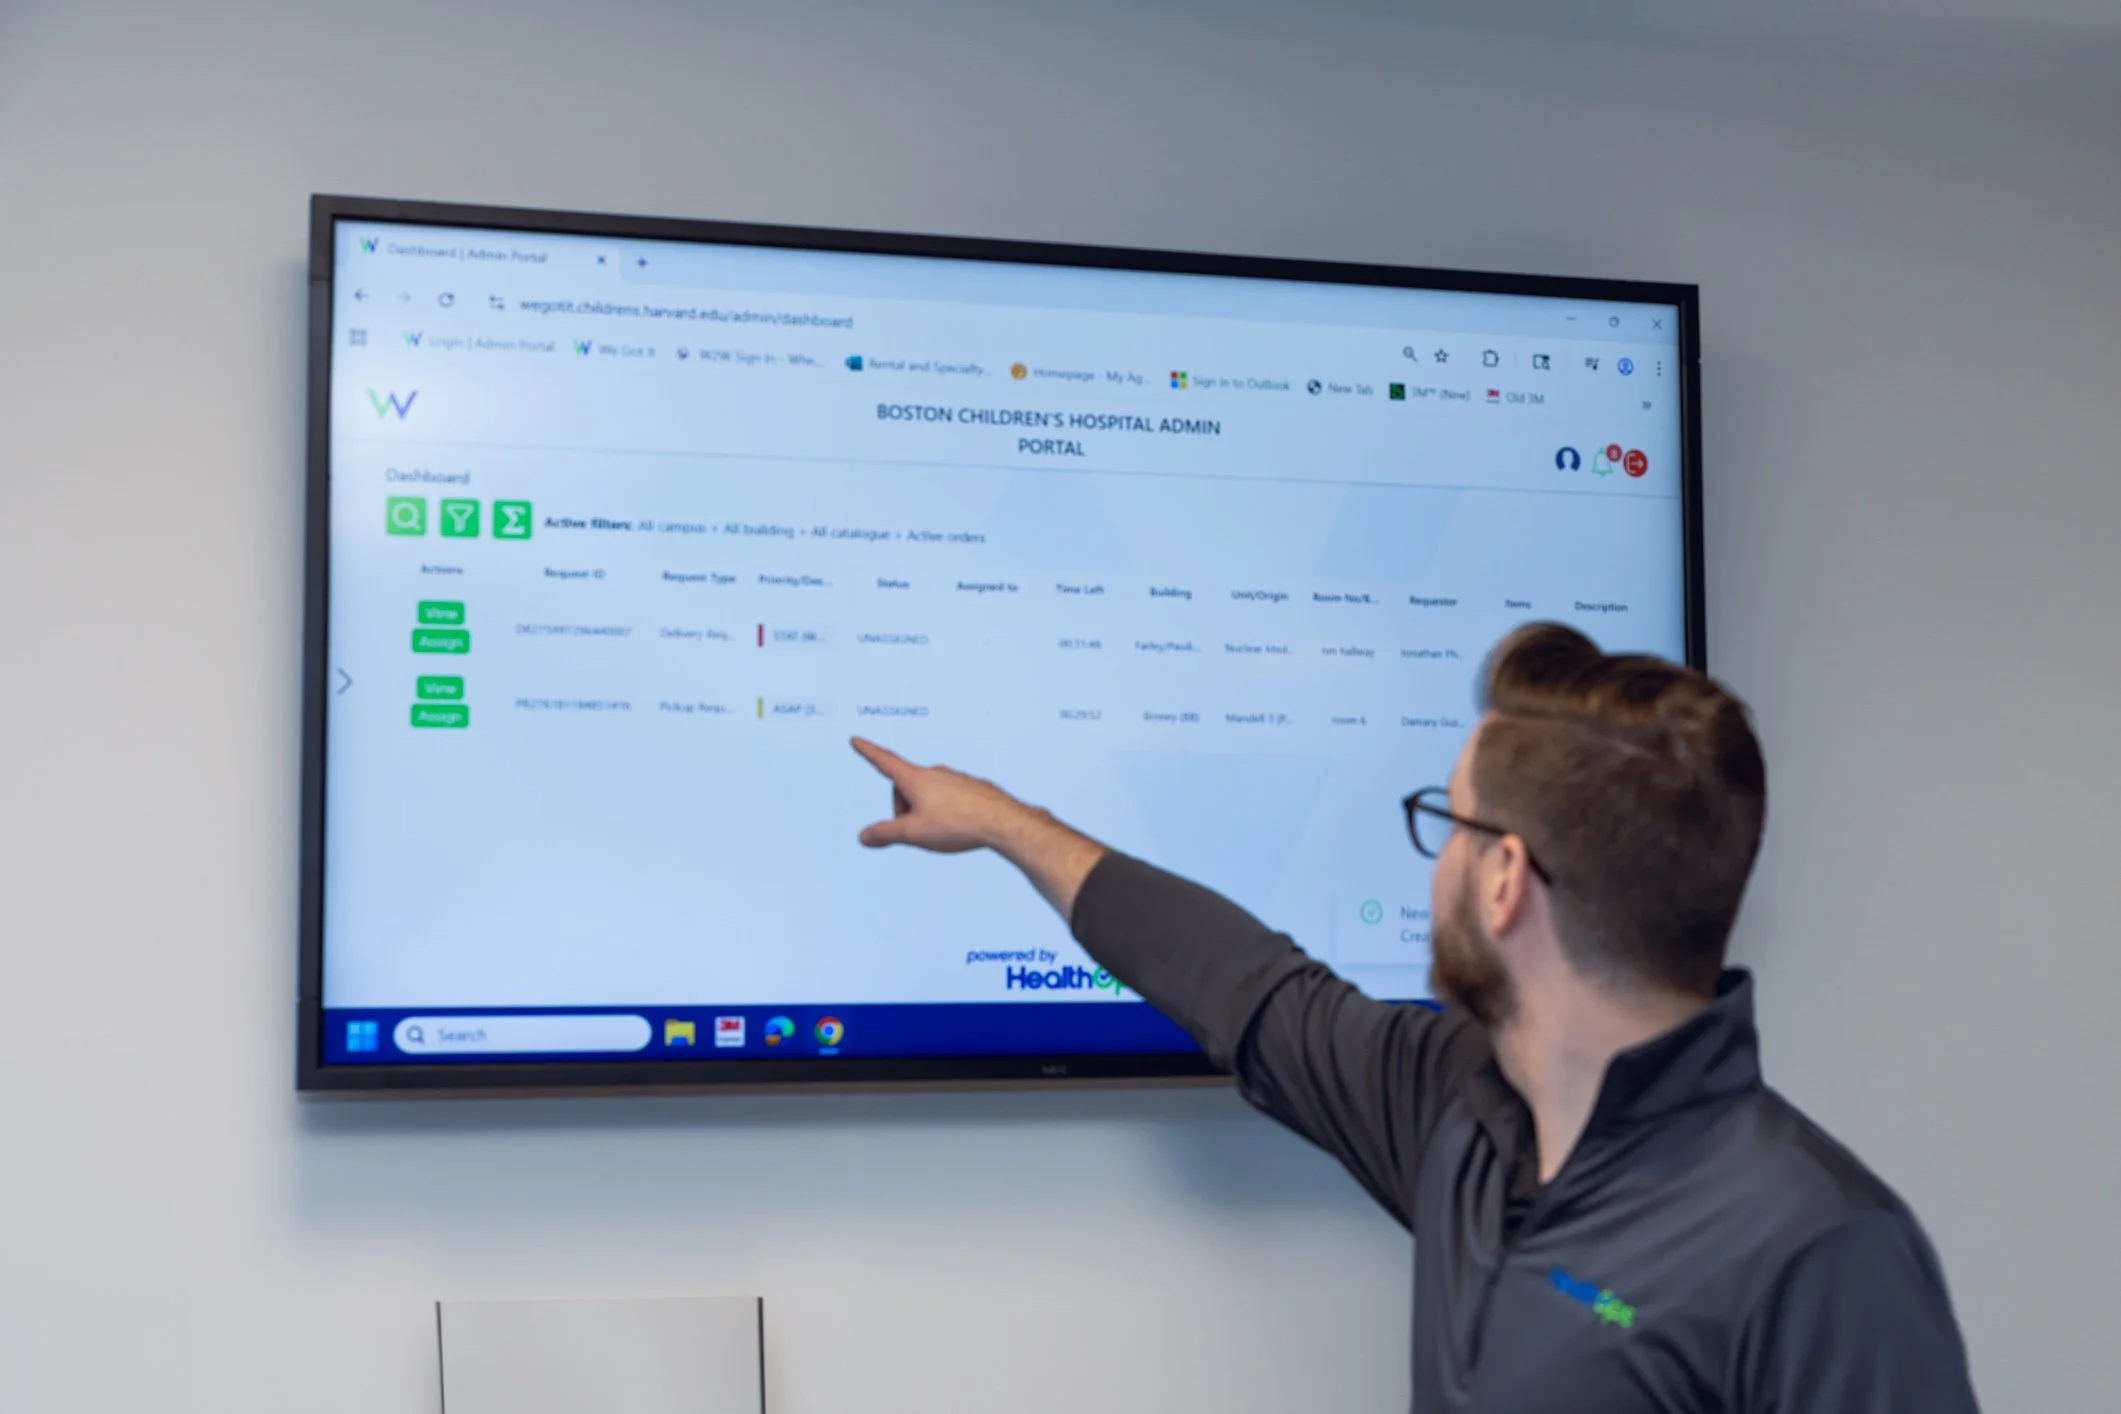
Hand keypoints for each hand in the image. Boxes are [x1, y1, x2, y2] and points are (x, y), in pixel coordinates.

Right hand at [851, 737, 1036, 852]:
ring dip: (925, 811)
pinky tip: (958, 826)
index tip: (857, 740)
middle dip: (903, 809)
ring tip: (942, 831)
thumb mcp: (914, 834)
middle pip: (906, 788)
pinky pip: (949, 798)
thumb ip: (886, 834)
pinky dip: (946, 812)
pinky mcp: (971, 787)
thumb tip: (864, 836)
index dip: (868, 752)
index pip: (885, 762)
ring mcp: (955, 778)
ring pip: (928, 794)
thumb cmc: (957, 824)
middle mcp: (935, 773)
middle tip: (917, 831)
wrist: (1002, 822)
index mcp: (916, 779)